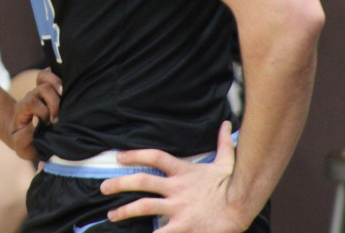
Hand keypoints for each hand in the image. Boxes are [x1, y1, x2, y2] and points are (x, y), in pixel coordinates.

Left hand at [9, 69, 61, 159]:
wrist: (22, 133)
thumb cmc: (25, 142)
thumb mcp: (22, 148)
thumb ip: (23, 141)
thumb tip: (31, 128)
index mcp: (23, 109)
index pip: (32, 101)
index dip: (43, 111)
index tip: (50, 124)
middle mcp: (31, 96)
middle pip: (43, 88)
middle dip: (55, 102)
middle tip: (59, 116)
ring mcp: (39, 90)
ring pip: (45, 75)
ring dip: (58, 85)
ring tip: (66, 97)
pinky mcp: (48, 87)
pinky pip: (51, 72)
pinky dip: (60, 75)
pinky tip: (68, 88)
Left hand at [100, 121, 251, 231]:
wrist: (241, 208)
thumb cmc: (231, 186)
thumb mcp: (226, 162)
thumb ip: (222, 144)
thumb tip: (227, 123)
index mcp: (183, 171)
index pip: (154, 157)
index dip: (135, 154)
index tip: (118, 156)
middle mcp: (177, 188)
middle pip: (142, 181)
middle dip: (119, 183)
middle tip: (103, 187)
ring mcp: (178, 208)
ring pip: (144, 207)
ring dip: (125, 211)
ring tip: (112, 215)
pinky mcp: (183, 226)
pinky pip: (160, 232)